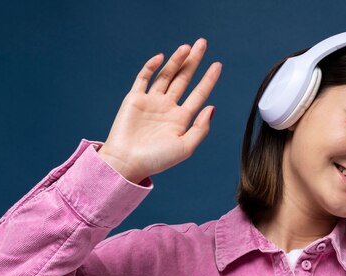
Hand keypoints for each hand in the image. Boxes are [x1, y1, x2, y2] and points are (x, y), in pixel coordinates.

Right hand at [98, 38, 221, 183]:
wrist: (127, 163)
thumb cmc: (156, 159)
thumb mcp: (185, 147)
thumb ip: (200, 128)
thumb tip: (212, 108)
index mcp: (181, 119)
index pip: (199, 94)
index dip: (208, 79)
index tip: (218, 65)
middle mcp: (168, 108)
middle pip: (184, 79)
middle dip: (194, 62)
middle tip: (203, 43)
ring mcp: (151, 102)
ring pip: (166, 75)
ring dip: (176, 61)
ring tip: (187, 47)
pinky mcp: (135, 98)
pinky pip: (144, 78)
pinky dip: (152, 67)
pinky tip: (161, 58)